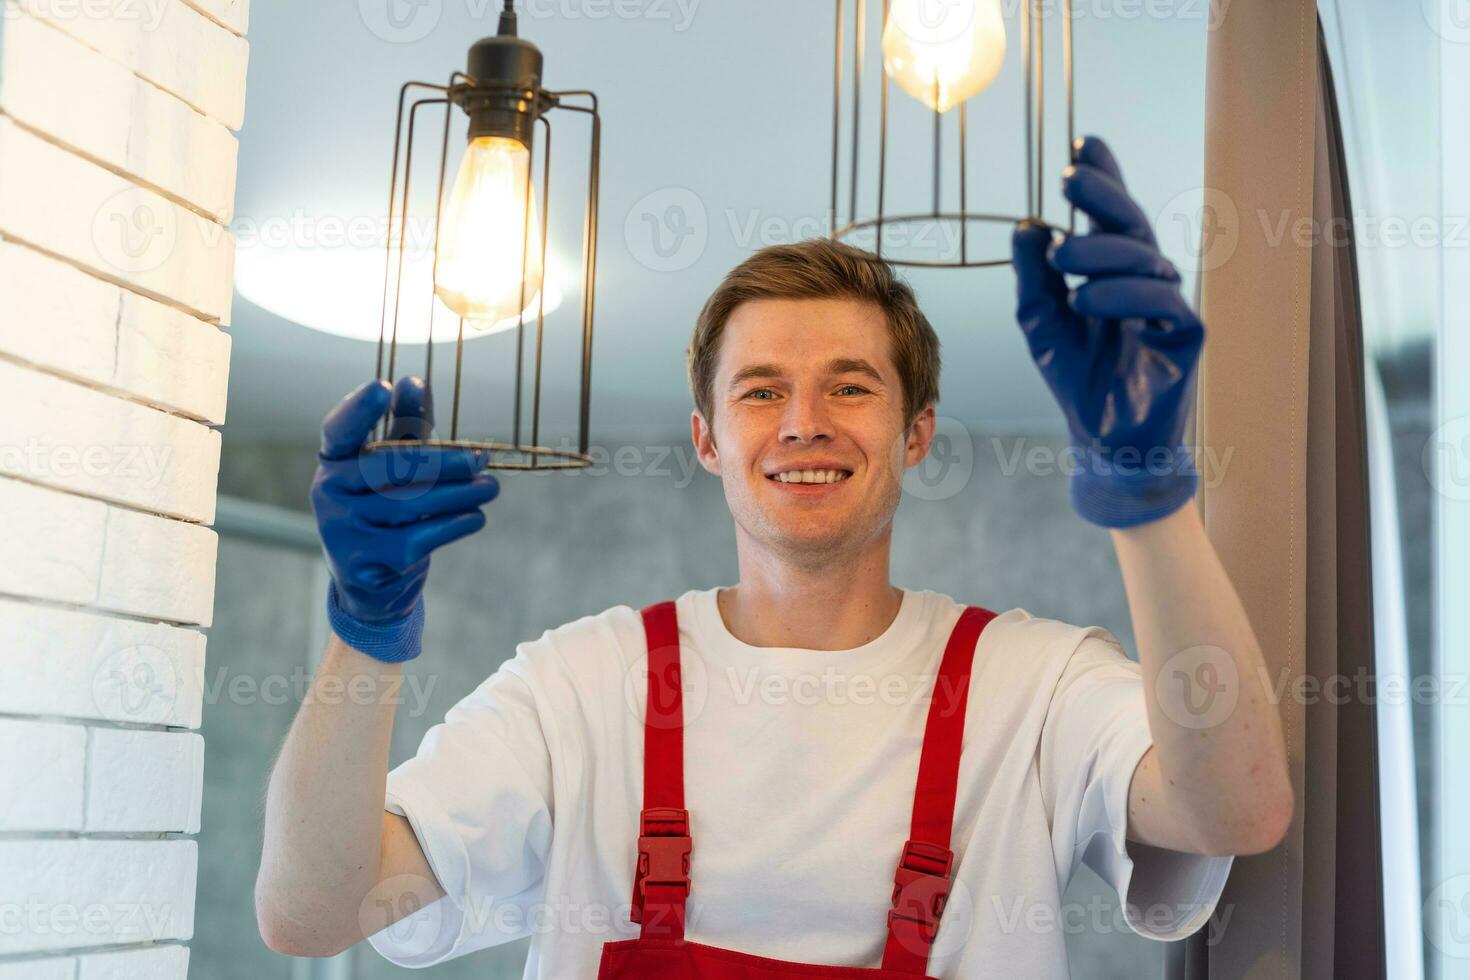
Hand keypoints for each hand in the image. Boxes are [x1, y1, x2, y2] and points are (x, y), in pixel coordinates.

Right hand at [310, 376, 499, 661]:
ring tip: (491, 487)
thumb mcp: (394, 467)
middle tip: (483, 457)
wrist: (371, 584)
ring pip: (411, 503)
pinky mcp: (365, 563)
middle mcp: (327, 492)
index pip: (340, 428)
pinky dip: (455, 524)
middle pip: (391, 467)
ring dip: (460, 493)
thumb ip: (407, 427)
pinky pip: (420, 537)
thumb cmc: (386, 508)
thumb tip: (414, 382)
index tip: (384, 386)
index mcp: (332, 460)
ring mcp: (341, 530)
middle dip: (444, 461)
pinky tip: (477, 516)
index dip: (360, 407)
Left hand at [1011, 135, 1203, 528]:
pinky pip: (1162, 304)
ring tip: (1063, 259)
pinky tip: (1090, 299)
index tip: (1081, 143)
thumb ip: (1033, 276)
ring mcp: (1168, 303)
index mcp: (1112, 268)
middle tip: (1069, 176)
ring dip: (1101, 252)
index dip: (1102, 175)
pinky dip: (1125, 297)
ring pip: (1143, 260)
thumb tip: (1026, 225)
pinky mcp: (1185, 335)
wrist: (1104, 436)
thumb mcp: (1040, 321)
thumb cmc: (1077, 375)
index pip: (1109, 213)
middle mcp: (1144, 277)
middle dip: (1102, 194)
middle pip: (1130, 223)